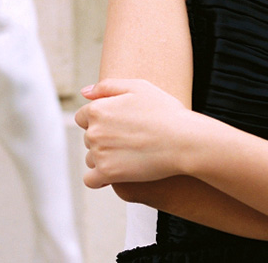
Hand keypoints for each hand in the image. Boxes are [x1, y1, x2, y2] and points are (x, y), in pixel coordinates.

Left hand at [74, 79, 199, 188]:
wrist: (184, 141)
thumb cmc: (165, 112)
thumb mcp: (138, 87)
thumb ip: (107, 87)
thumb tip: (84, 93)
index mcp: (98, 109)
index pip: (83, 117)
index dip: (101, 120)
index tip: (119, 126)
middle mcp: (94, 131)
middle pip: (88, 138)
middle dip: (103, 139)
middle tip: (130, 140)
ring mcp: (99, 154)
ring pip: (91, 158)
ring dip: (103, 158)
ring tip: (128, 156)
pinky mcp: (108, 174)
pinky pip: (91, 180)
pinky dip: (99, 179)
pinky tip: (115, 174)